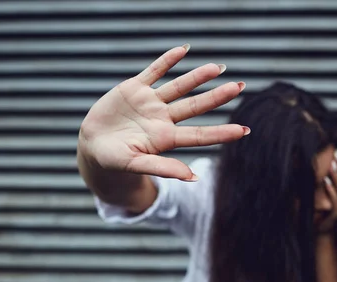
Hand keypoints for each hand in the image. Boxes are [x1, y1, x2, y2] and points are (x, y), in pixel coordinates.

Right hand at [78, 44, 248, 180]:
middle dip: (218, 97)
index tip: (245, 130)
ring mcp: (150, 102)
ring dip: (198, 77)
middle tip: (240, 87)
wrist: (91, 147)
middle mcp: (163, 119)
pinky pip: (154, 71)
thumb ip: (163, 167)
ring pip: (179, 87)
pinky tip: (184, 50)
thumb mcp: (136, 165)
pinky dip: (167, 60)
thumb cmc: (114, 161)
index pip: (200, 135)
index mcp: (166, 139)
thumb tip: (192, 177)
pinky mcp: (134, 89)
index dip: (222, 133)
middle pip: (196, 106)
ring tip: (218, 68)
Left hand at [317, 149, 336, 233]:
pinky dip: (330, 190)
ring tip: (331, 165)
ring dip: (335, 176)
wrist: (315, 234)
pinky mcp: (335, 214)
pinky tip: (325, 181)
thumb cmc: (312, 215)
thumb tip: (303, 169)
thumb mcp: (311, 197)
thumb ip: (311, 185)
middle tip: (336, 154)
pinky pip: (335, 200)